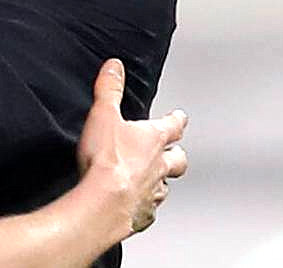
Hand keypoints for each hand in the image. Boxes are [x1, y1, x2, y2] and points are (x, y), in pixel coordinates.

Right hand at [77, 59, 188, 236]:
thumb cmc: (106, 161)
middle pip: (179, 160)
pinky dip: (144, 208)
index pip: (173, 125)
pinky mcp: (142, 215)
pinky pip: (148, 211)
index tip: (179, 117)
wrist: (103, 203)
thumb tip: (114, 67)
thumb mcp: (103, 115)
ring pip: (166, 186)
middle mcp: (159, 167)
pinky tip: (135, 207)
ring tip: (154, 181)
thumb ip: (109, 90)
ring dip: (162, 182)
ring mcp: (152, 193)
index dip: (176, 120)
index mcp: (153, 140)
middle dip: (178, 155)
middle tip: (175, 153)